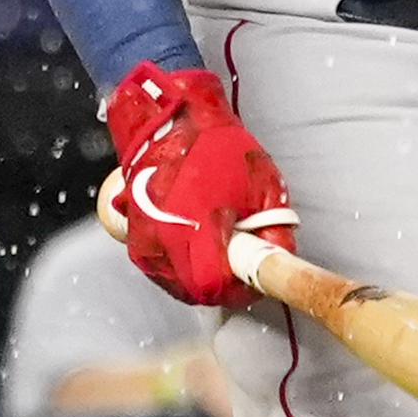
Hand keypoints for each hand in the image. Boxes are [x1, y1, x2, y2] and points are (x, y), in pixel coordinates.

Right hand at [102, 67, 297, 309]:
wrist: (170, 124)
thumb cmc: (214, 147)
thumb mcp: (260, 183)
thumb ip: (273, 226)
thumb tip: (280, 258)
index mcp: (191, 230)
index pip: (216, 286)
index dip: (241, 286)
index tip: (256, 276)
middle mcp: (161, 243)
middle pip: (198, 291)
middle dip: (226, 282)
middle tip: (245, 260)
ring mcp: (145, 244)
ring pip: (180, 285)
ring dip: (205, 275)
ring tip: (224, 246)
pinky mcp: (137, 242)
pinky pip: (165, 270)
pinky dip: (185, 265)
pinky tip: (202, 243)